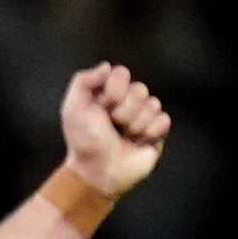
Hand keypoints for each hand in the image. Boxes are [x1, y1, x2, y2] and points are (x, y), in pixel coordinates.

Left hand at [58, 62, 171, 200]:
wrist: (98, 172)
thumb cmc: (84, 141)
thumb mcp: (74, 108)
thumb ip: (83, 80)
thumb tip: (107, 66)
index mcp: (108, 92)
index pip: (122, 73)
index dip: (113, 91)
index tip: (101, 107)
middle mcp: (127, 102)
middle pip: (140, 89)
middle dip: (124, 111)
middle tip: (112, 126)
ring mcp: (143, 116)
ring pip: (153, 104)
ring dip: (135, 124)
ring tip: (123, 137)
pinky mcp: (156, 132)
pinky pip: (164, 120)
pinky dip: (150, 132)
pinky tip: (138, 142)